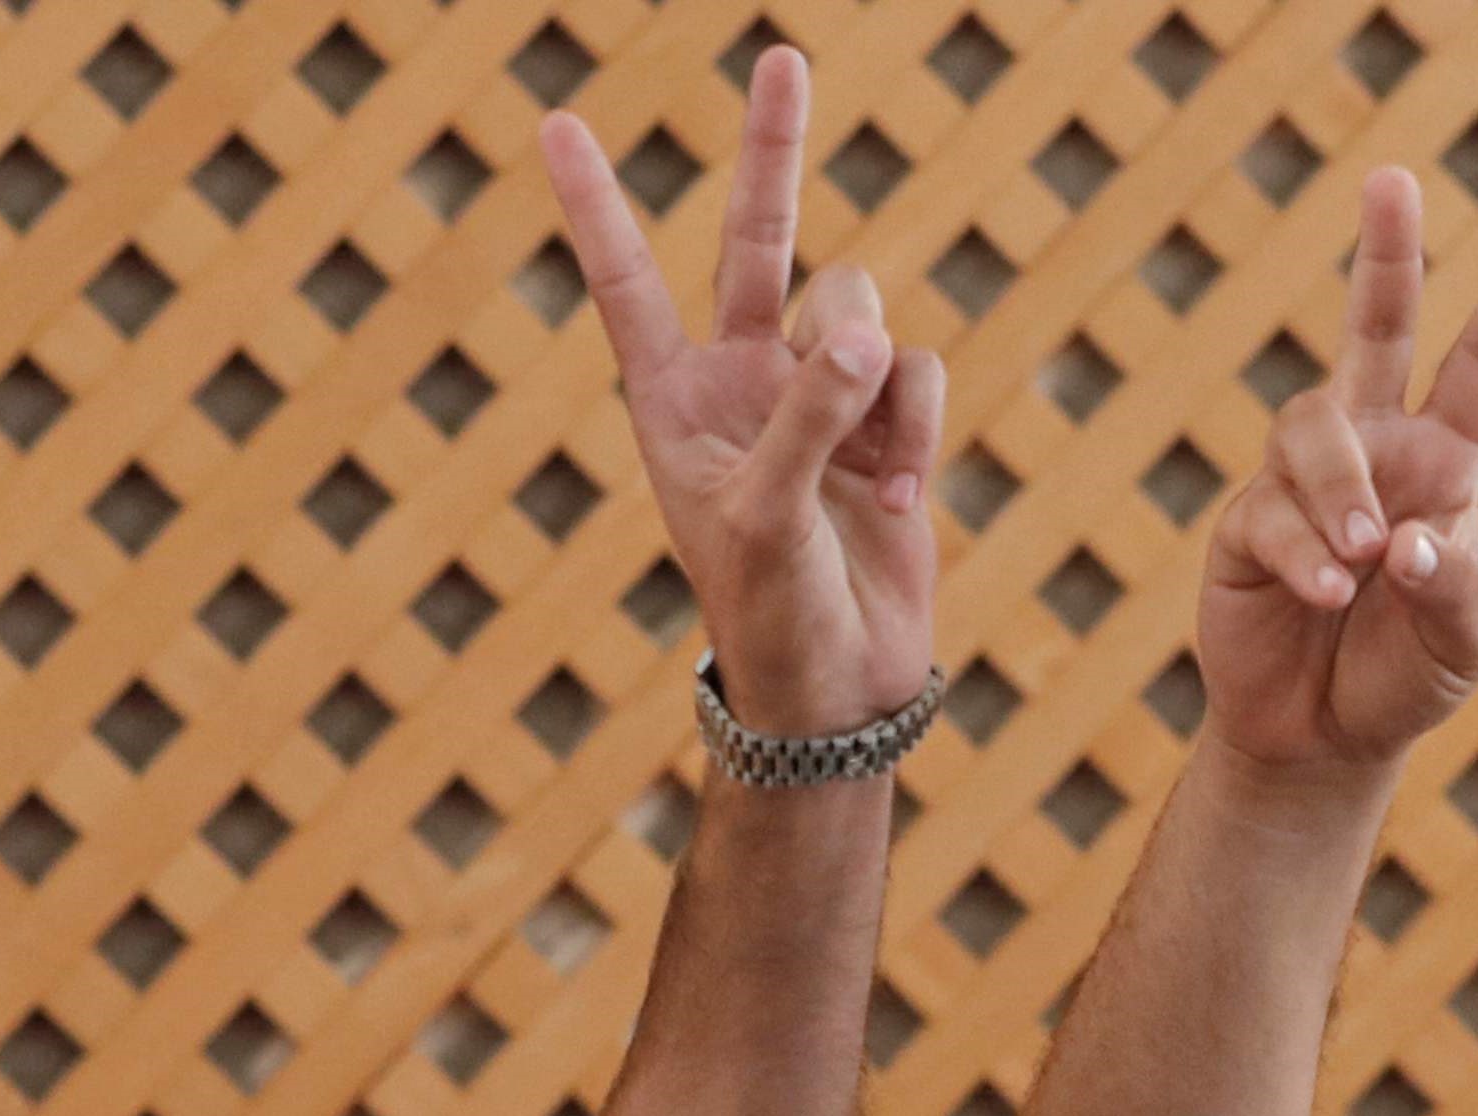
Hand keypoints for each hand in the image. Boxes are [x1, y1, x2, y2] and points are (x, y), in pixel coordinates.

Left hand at [542, 49, 942, 736]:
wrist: (842, 691)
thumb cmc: (773, 615)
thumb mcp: (771, 518)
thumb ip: (810, 415)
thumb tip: (868, 331)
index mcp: (673, 400)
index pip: (627, 283)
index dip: (596, 206)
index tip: (557, 124)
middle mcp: (744, 379)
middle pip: (760, 239)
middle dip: (776, 152)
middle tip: (783, 59)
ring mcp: (821, 396)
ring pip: (862, 311)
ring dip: (876, 382)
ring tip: (873, 469)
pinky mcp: (889, 425)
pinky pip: (919, 373)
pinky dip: (920, 426)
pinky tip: (900, 498)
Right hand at [1201, 172, 1477, 773]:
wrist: (1324, 739)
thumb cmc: (1408, 678)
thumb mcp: (1465, 645)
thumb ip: (1456, 589)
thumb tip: (1409, 540)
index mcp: (1447, 464)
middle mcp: (1376, 450)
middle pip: (1376, 329)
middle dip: (1385, 254)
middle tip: (1393, 180)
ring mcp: (1306, 481)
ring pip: (1314, 429)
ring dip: (1344, 492)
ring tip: (1365, 561)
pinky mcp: (1247, 523)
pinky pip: (1271, 511)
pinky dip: (1306, 553)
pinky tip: (1328, 596)